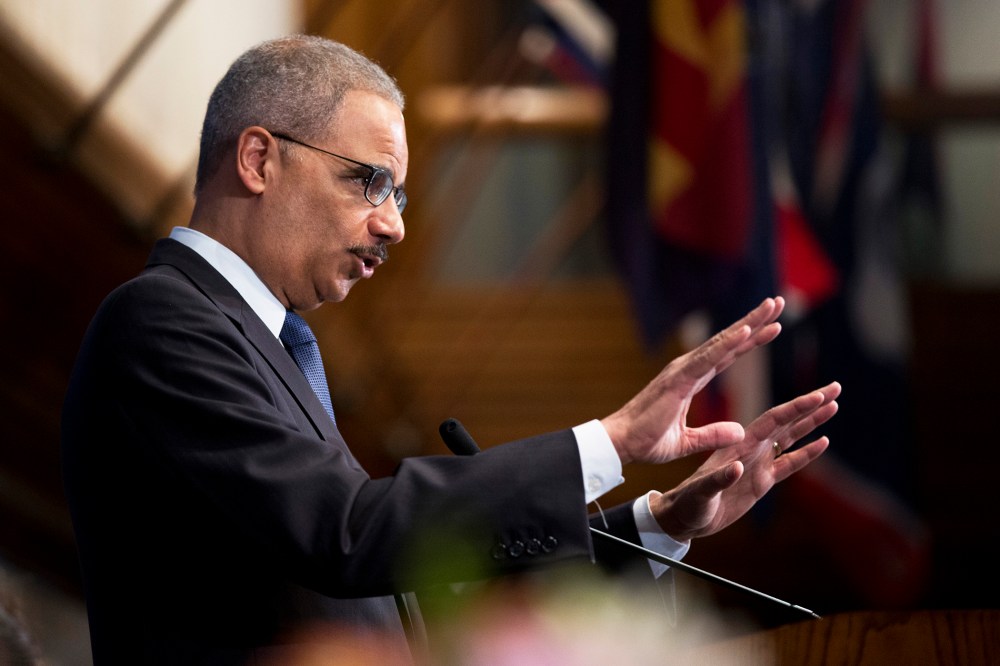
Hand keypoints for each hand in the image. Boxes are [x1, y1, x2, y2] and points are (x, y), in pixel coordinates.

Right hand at [601, 297, 784, 464]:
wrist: (621, 444)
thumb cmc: (646, 441)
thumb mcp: (688, 442)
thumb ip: (713, 435)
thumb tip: (740, 432)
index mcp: (690, 380)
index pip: (727, 356)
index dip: (750, 340)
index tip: (773, 325)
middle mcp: (688, 369)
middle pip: (728, 342)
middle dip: (754, 322)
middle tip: (777, 302)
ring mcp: (683, 370)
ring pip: (722, 343)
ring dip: (748, 324)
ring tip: (771, 307)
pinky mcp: (678, 379)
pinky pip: (709, 358)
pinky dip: (728, 343)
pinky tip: (747, 330)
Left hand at [649, 381, 840, 541]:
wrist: (684, 516)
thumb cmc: (689, 503)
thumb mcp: (701, 492)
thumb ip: (718, 480)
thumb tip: (737, 469)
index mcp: (739, 446)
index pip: (773, 420)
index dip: (796, 408)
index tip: (819, 395)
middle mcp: (752, 450)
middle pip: (787, 421)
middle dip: (811, 405)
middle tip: (836, 387)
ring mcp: (758, 464)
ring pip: (791, 438)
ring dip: (812, 422)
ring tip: (833, 406)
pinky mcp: (761, 482)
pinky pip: (789, 463)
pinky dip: (807, 453)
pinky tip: (823, 442)